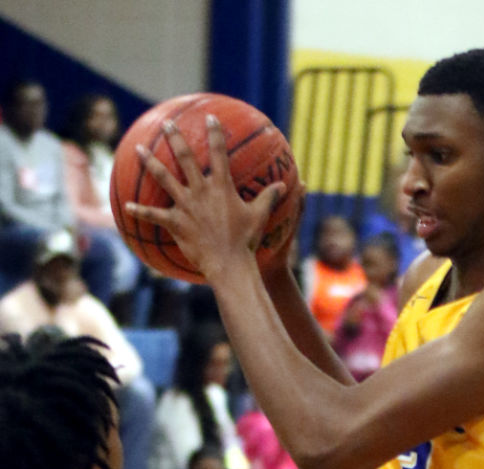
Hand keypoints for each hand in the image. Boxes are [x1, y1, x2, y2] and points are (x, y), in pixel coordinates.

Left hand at [126, 114, 284, 282]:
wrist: (229, 264)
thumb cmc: (246, 241)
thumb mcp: (259, 217)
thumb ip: (269, 198)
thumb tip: (285, 186)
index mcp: (221, 187)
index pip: (218, 153)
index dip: (215, 133)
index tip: (209, 118)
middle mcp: (200, 191)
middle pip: (184, 157)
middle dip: (175, 137)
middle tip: (166, 124)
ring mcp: (185, 206)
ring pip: (163, 178)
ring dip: (150, 162)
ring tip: (138, 149)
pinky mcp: (175, 223)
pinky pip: (154, 215)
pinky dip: (140, 211)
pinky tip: (126, 206)